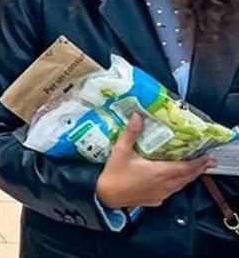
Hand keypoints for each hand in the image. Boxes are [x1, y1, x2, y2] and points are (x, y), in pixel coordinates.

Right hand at [95, 114, 213, 207]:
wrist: (106, 196)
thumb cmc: (114, 174)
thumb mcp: (121, 151)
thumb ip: (131, 133)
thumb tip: (137, 116)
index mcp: (160, 172)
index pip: (186, 167)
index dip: (198, 162)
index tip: (208, 156)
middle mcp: (165, 184)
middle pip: (188, 177)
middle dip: (199, 169)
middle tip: (208, 161)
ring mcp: (161, 194)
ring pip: (181, 185)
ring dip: (190, 177)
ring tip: (196, 169)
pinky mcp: (156, 200)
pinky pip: (172, 191)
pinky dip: (179, 184)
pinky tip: (176, 180)